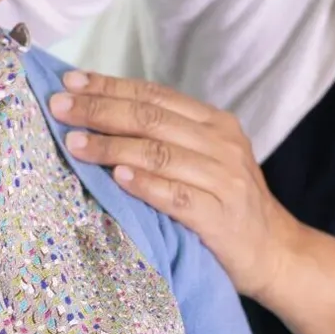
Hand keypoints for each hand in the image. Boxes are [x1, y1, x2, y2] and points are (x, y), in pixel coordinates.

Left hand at [50, 71, 304, 298]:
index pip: (155, 95)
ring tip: (74, 144)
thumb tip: (97, 114)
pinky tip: (117, 178)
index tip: (70, 82)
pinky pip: (176, 197)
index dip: (110, 86)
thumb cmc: (225, 202)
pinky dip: (145, 185)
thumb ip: (164, 137)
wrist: (275, 251)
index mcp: (215, 122)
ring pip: (160, 153)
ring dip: (112, 147)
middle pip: (152, 119)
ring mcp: (224, 179)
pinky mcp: (220, 216)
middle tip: (60, 108)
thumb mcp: (204, 158)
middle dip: (100, 110)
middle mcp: (222, 144)